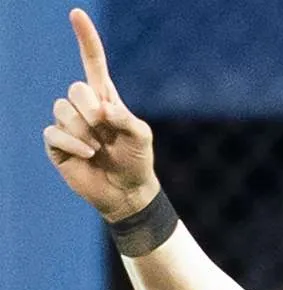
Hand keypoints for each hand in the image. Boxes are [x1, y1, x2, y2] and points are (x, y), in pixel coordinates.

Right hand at [44, 9, 159, 221]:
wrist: (128, 192)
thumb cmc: (137, 161)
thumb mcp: (141, 137)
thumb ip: (126, 118)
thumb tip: (101, 109)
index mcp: (105, 98)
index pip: (92, 63)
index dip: (86, 39)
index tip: (76, 14)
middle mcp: (83, 107)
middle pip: (75, 89)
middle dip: (91, 109)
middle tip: (104, 129)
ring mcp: (68, 124)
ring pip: (63, 111)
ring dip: (85, 132)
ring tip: (99, 149)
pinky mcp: (57, 144)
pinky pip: (55, 133)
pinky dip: (75, 144)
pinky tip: (88, 155)